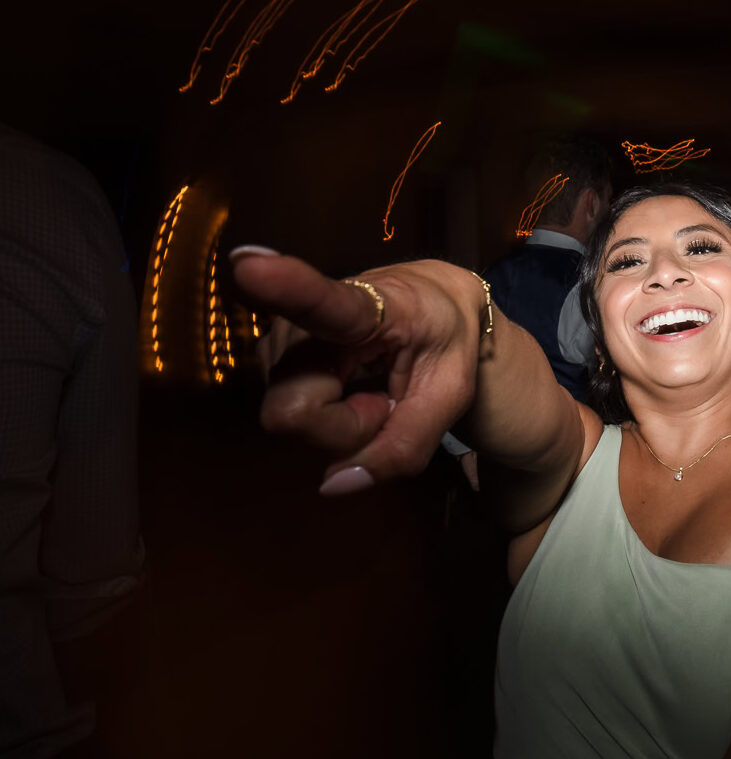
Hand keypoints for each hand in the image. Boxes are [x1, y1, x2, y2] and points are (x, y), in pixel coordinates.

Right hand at [230, 247, 487, 493]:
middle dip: (347, 426)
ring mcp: (278, 341)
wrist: (432, 300)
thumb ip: (403, 446)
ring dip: (342, 421)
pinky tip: (353, 388)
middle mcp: (303, 319)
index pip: (322, 301)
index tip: (247, 264)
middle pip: (296, 412)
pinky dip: (332, 417)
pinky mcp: (269, 361)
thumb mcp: (449, 396)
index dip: (282, 286)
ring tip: (373, 387)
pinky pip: (296, 420)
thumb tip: (333, 486)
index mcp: (365, 306)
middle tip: (386, 398)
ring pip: (295, 421)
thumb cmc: (444, 339)